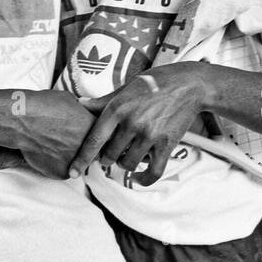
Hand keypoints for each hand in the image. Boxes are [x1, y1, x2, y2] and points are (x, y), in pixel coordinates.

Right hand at [9, 89, 96, 179]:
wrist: (23, 120)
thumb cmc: (44, 106)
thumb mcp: (70, 100)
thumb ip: (82, 112)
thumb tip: (84, 113)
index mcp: (94, 128)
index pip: (105, 135)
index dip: (96, 134)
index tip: (88, 133)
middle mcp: (89, 148)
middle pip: (94, 151)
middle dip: (86, 147)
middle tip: (71, 140)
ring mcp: (76, 162)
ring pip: (79, 163)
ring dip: (73, 157)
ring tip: (57, 145)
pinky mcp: (62, 173)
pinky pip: (64, 170)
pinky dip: (58, 164)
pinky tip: (48, 153)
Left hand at [71, 63, 210, 185]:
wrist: (189, 84)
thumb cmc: (155, 82)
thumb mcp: (126, 87)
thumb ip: (104, 100)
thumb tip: (80, 104)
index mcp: (118, 108)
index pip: (93, 139)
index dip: (81, 159)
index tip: (72, 172)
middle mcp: (131, 123)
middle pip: (109, 155)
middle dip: (107, 158)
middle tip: (111, 153)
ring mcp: (150, 135)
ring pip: (128, 164)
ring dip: (125, 164)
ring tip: (127, 155)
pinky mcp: (167, 144)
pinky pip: (153, 171)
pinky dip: (144, 178)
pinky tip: (139, 177)